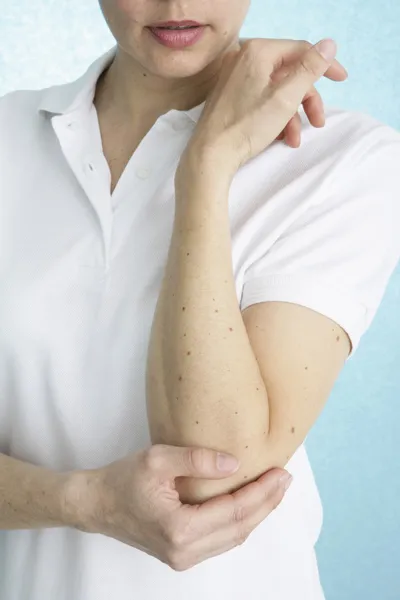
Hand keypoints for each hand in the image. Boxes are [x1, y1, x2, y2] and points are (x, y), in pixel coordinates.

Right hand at [69, 444, 290, 570]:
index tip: (281, 474)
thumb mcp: (158, 459)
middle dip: (266, 504)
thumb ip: (197, 460)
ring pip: (232, 538)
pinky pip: (220, 540)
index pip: (234, 511)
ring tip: (274, 490)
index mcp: (180, 529)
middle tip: (286, 480)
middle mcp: (184, 551)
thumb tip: (233, 464)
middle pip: (239, 529)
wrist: (96, 503)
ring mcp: (182, 557)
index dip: (262, 493)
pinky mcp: (181, 554)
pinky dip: (239, 522)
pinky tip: (249, 504)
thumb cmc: (122, 479)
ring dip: (256, 514)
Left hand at [179, 38, 345, 180]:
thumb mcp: (286, 98)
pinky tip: (280, 137)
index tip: (341, 79)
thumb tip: (328, 45)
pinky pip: (261, 99)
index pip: (301, 50)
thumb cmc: (245, 128)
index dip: (325, 65)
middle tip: (318, 121)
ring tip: (295, 138)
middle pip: (289, 73)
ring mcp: (234, 78)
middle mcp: (243, 59)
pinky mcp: (230, 96)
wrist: (210, 156)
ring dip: (292, 114)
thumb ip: (310, 69)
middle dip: (307, 100)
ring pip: (276, 90)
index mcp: (257, 52)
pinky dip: (274, 116)